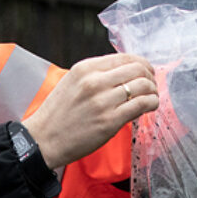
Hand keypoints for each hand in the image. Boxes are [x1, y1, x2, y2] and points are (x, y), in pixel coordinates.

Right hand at [21, 53, 158, 170]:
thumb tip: (124, 73)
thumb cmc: (57, 115)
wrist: (43, 140)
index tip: (146, 72)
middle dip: (150, 76)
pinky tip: (150, 106)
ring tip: (151, 97)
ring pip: (143, 85)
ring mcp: (103, 101)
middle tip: (152, 85)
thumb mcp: (72, 83)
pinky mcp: (110, 121)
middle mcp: (94, 81)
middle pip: (137, 69)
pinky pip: (141, 105)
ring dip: (153, 91)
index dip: (141, 64)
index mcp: (85, 68)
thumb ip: (96, 75)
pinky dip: (151, 103)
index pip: (124, 57)